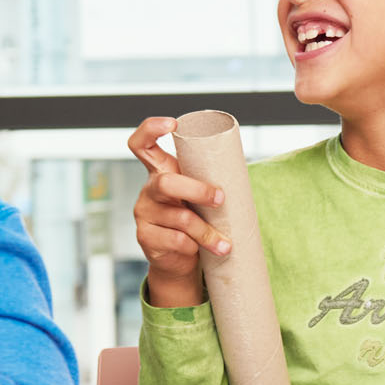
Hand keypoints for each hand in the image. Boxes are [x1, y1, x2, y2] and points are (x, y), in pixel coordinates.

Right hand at [127, 118, 227, 307]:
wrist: (181, 261)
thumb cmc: (196, 220)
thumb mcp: (200, 197)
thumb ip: (209, 181)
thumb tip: (241, 171)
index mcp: (161, 172)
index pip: (142, 143)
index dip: (152, 128)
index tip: (173, 123)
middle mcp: (149, 189)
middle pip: (166, 183)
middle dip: (197, 190)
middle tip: (220, 198)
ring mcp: (144, 213)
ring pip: (179, 218)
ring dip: (207, 232)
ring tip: (225, 245)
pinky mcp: (145, 237)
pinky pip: (175, 240)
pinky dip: (193, 246)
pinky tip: (198, 251)